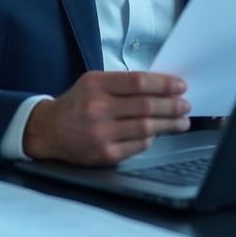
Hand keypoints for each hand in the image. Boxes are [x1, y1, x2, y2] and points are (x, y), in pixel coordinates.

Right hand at [23, 71, 190, 164]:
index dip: (164, 84)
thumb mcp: (93, 82)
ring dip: (169, 124)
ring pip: (146, 128)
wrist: (49, 131)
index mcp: (96, 85)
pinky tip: (157, 133)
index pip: (138, 82)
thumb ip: (122, 83)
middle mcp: (97, 108)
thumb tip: (161, 87)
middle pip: (146, 106)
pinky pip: (138, 145)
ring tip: (181, 121)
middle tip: (186, 105)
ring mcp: (101, 133)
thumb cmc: (77, 104)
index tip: (180, 86)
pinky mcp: (104, 154)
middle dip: (172, 106)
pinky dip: (151, 138)